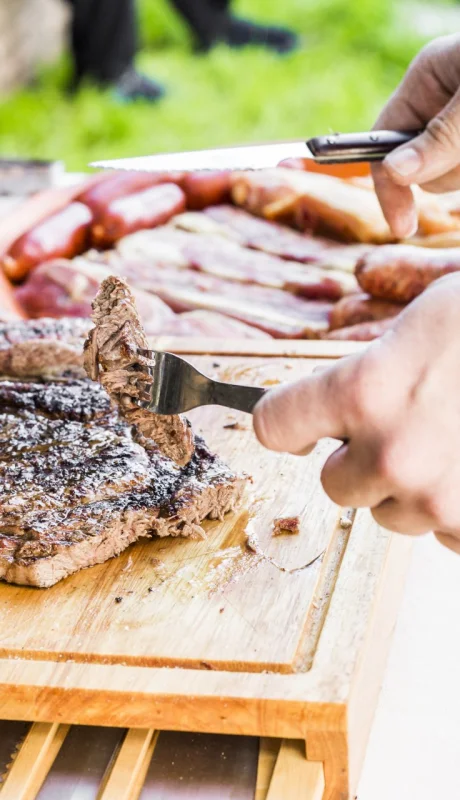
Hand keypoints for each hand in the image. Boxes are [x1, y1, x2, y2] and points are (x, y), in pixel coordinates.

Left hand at [253, 274, 459, 553]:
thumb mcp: (426, 322)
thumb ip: (369, 370)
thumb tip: (339, 405)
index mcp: (365, 389)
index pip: (277, 426)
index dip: (288, 423)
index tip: (301, 425)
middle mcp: (392, 453)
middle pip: (332, 485)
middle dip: (357, 461)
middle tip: (399, 430)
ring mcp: (439, 498)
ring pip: (390, 516)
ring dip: (409, 489)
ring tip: (455, 442)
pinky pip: (445, 534)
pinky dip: (456, 511)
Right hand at [372, 33, 459, 238]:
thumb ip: (440, 137)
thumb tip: (394, 171)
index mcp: (427, 80)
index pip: (382, 142)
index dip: (389, 186)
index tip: (404, 227)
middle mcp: (440, 103)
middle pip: (421, 168)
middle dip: (452, 171)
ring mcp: (458, 126)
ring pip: (451, 176)